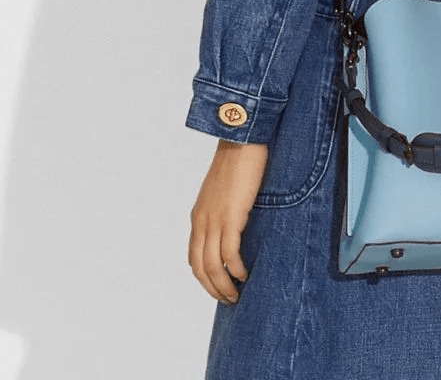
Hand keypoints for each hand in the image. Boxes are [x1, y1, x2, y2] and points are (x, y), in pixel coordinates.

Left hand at [188, 139, 268, 303]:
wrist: (242, 142)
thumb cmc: (238, 162)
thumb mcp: (224, 191)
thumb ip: (225, 209)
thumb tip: (237, 224)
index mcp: (198, 216)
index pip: (194, 256)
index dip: (204, 277)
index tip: (218, 286)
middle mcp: (202, 221)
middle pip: (200, 267)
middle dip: (212, 288)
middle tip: (227, 299)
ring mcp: (215, 220)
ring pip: (213, 265)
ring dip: (223, 285)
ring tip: (235, 295)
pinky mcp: (231, 217)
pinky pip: (229, 253)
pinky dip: (236, 269)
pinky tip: (244, 274)